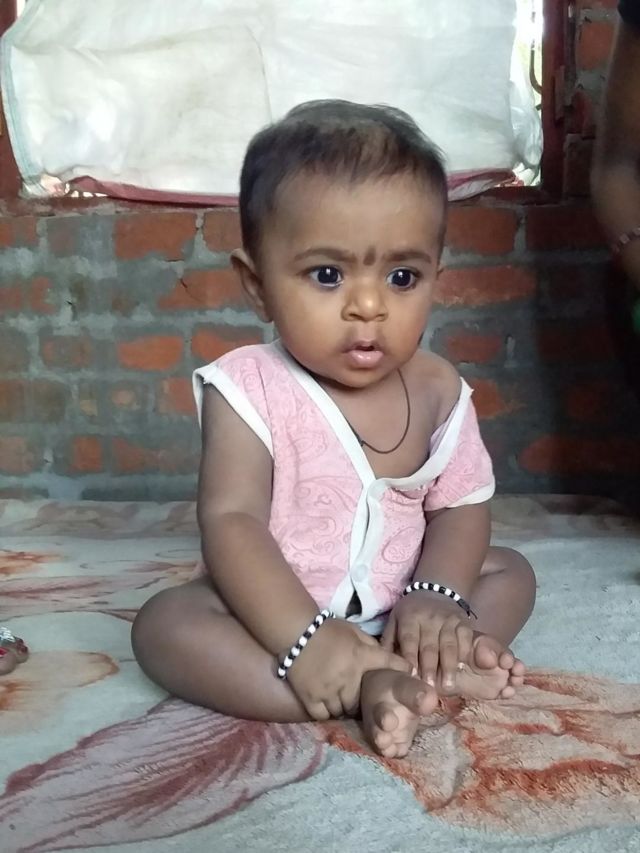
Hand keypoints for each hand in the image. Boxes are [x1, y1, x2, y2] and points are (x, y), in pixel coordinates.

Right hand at [287, 619, 410, 720]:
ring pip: (345, 710)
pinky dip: (328, 712)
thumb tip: (385, 656)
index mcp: (361, 657)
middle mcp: (349, 677)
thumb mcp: (353, 631)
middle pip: (365, 699)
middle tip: (363, 698)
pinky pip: (325, 715)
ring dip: (346, 707)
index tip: (408, 674)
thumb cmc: (327, 630)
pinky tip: (328, 704)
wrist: (296, 631)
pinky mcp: (311, 698)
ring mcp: (329, 690)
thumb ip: (370, 645)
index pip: (390, 664)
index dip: (402, 669)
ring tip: (345, 701)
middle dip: (365, 699)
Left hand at [381, 593, 474, 690]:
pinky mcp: (463, 622)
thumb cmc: (410, 613)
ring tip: (448, 686)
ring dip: (449, 666)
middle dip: (430, 668)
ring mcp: (448, 619)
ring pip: (449, 645)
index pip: (409, 640)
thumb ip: (388, 641)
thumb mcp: (395, 620)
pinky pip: (466, 639)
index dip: (410, 658)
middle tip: (429, 688)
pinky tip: (462, 669)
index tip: (411, 678)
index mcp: (409, 617)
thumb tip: (380, 663)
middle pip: (430, 646)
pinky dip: (464, 655)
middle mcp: (429, 618)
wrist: (434, 591)